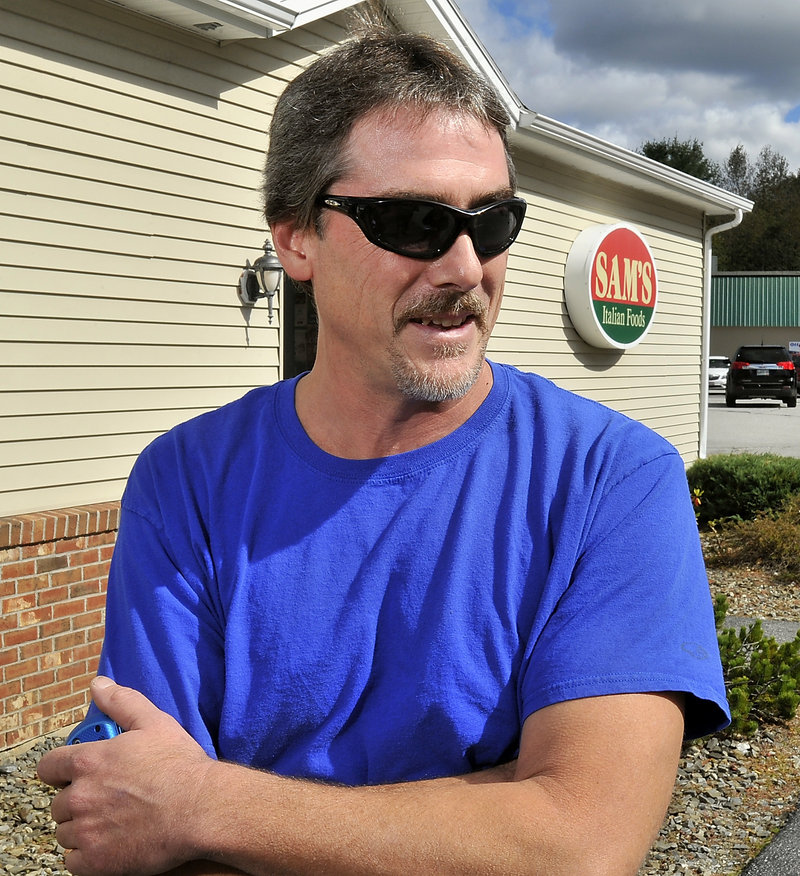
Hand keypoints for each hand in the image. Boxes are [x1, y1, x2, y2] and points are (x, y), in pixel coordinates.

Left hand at [37, 677, 214, 875]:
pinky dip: (87, 857)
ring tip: (112, 822)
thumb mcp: (154, 722)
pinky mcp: (95, 862)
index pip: (48, 767)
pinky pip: (73, 862)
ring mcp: (86, 832)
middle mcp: (81, 796)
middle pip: (58, 803)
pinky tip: (110, 844)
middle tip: (106, 799)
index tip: (73, 774)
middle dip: (78, 801)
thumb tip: (98, 685)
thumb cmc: (179, 765)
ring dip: (82, 829)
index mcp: (89, 762)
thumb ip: (121, 702)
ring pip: (66, 833)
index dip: (59, 770)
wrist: (201, 808)